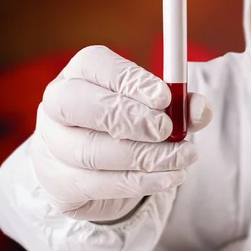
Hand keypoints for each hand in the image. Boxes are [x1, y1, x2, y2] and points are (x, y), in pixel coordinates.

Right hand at [30, 45, 211, 221]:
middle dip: (130, 118)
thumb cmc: (135, 125)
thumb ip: (183, 105)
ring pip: (90, 151)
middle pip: (78, 105)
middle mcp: (56, 106)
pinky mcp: (59, 184)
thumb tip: (199, 109)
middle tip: (167, 130)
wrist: (105, 170)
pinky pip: (96, 185)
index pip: (94, 64)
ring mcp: (51, 146)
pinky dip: (139, 182)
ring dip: (145, 156)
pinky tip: (168, 177)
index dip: (129, 80)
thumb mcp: (162, 108)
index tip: (163, 97)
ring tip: (183, 157)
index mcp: (80, 73)